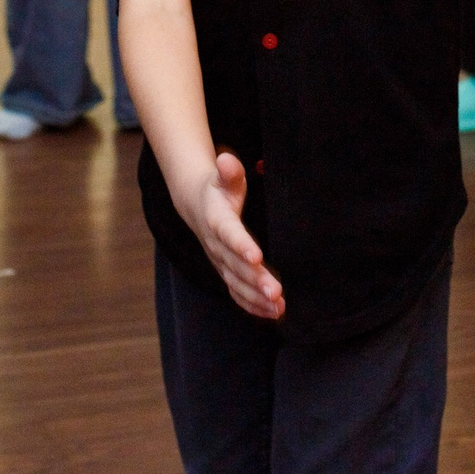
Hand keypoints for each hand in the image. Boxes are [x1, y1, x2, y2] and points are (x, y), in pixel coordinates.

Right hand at [176, 151, 285, 320]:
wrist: (196, 205)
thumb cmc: (217, 189)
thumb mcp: (223, 177)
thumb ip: (229, 171)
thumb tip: (225, 159)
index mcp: (217, 220)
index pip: (229, 234)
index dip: (241, 245)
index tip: (256, 256)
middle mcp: (217, 246)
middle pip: (236, 266)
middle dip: (255, 281)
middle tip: (275, 293)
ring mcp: (220, 262)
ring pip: (237, 284)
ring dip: (256, 298)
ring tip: (278, 307)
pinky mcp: (226, 273)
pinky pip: (237, 293)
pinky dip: (253, 306)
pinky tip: (272, 314)